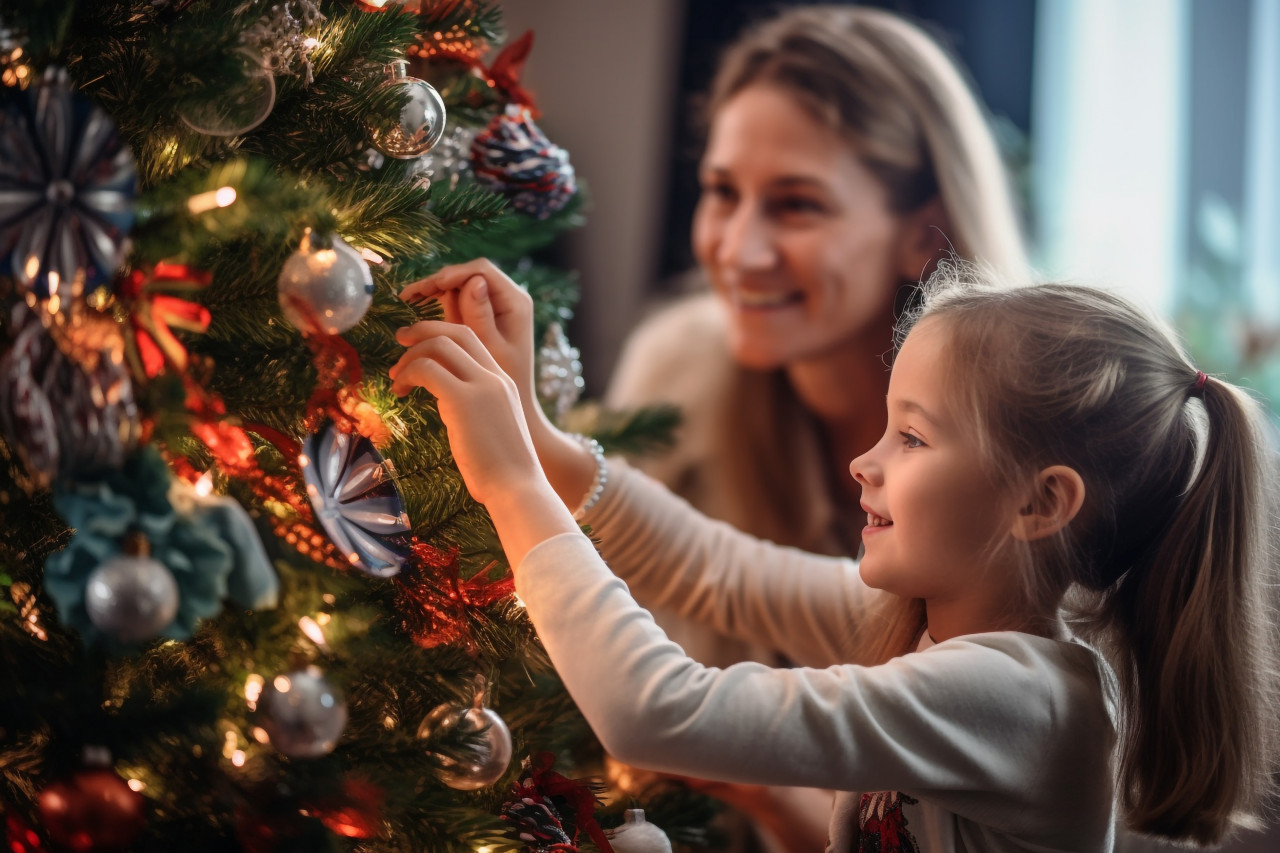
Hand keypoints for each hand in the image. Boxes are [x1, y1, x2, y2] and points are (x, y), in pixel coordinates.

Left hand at [396, 260, 596, 513]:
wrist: (517, 488)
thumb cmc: (503, 471)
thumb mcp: (492, 428)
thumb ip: (474, 408)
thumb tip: (446, 407)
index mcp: (503, 382)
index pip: (471, 339)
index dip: (441, 334)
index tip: (418, 346)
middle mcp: (495, 377)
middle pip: (456, 332)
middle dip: (423, 330)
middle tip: (400, 340)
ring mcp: (481, 385)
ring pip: (439, 345)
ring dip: (410, 356)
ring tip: (396, 378)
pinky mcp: (463, 400)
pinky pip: (427, 369)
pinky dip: (408, 373)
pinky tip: (400, 391)